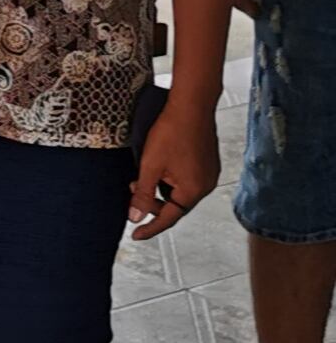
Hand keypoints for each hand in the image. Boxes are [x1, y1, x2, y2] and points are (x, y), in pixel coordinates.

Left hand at [129, 101, 218, 240]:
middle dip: (152, 201)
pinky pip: (185, 180)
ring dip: (159, 188)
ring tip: (143, 174)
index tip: (135, 236)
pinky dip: (169, 179)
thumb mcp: (150, 165)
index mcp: (194, 190)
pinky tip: (157, 167)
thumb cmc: (170, 133)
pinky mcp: (207, 163)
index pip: (169, 218)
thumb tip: (135, 217)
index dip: (150, 227)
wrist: (191, 105)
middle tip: (133, 187)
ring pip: (178, 191)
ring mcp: (209, 174)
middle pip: (174, 205)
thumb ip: (143, 194)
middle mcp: (206, 185)